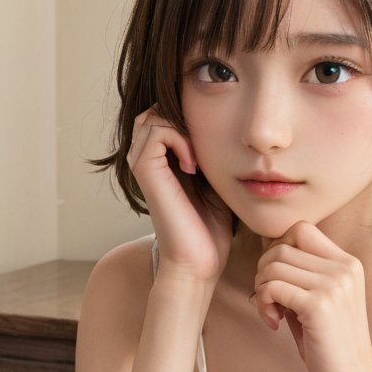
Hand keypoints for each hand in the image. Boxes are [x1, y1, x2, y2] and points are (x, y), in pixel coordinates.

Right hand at [127, 108, 231, 285]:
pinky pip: (157, 132)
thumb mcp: (216, 180)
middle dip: (183, 117)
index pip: (165, 113)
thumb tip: (229, 124)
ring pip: (153, 116)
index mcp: (160, 159)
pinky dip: (180, 140)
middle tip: (206, 146)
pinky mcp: (144, 171)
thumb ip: (212, 152)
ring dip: (183, 129)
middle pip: (155, 110)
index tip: (214, 143)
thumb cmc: (211, 228)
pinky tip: (194, 167)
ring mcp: (141, 163)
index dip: (190, 116)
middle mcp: (145, 158)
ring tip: (199, 160)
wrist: (199, 262)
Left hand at [253, 222, 371, 371]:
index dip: (278, 249)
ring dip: (261, 291)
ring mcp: (333, 285)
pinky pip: (272, 288)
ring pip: (273, 266)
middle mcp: (344, 268)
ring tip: (273, 314)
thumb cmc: (331, 342)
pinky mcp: (319, 305)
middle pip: (281, 246)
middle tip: (270, 301)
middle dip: (263, 272)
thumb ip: (302, 274)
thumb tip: (266, 254)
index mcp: (348, 263)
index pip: (301, 229)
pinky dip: (263, 305)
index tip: (277, 278)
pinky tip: (275, 323)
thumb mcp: (322, 298)